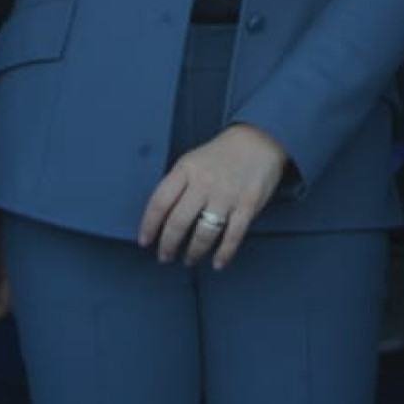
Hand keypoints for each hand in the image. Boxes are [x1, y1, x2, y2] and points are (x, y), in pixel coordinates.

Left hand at [138, 121, 287, 268]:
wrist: (258, 140)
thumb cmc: (220, 155)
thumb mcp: (192, 160)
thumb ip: (178, 184)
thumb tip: (160, 217)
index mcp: (186, 169)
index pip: (160, 202)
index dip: (149, 225)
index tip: (145, 241)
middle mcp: (204, 183)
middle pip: (178, 222)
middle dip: (168, 245)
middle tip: (165, 257)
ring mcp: (226, 195)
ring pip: (204, 232)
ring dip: (194, 252)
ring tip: (189, 260)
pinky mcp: (248, 204)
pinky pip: (233, 235)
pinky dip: (224, 253)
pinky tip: (217, 263)